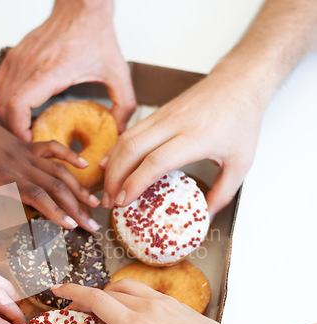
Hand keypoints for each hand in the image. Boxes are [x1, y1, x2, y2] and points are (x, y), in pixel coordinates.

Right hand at [0, 0, 135, 141]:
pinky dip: (6, 103)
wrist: (82, 7)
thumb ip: (124, 105)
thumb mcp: (118, 73)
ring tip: (27, 128)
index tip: (31, 142)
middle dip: (14, 130)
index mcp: (50, 72)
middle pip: (3, 108)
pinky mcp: (14, 56)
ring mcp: (18, 60)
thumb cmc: (97, 37)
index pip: (17, 107)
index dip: (18, 131)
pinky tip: (23, 110)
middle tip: (31, 142)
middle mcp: (28, 65)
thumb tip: (120, 131)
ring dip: (9, 117)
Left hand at [0, 96, 100, 233]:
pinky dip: (70, 155)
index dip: (56, 211)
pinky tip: (85, 166)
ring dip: (79, 187)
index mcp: (3, 177)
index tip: (72, 226)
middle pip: (55, 186)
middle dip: (76, 206)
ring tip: (96, 203)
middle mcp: (20, 164)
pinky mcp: (27, 144)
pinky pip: (53, 148)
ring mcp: (26, 152)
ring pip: (59, 170)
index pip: (37, 195)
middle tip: (93, 225)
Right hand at [52, 279, 240, 323]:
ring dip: (110, 293)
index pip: (96, 299)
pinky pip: (143, 292)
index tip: (57, 290)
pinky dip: (129, 297)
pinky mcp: (174, 303)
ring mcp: (161, 302)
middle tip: (78, 312)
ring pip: (126, 286)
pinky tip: (133, 317)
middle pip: (108, 290)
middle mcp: (146, 306)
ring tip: (103, 311)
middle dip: (88, 297)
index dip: (73, 292)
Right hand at [101, 68, 264, 216]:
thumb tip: (206, 216)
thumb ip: (223, 192)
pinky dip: (116, 150)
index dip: (135, 183)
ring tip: (107, 189)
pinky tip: (109, 165)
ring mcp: (163, 115)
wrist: (240, 81)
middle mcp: (175, 123)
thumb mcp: (241, 162)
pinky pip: (130, 132)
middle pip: (132, 150)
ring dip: (111, 165)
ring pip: (126, 139)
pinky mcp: (157, 112)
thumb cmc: (242, 120)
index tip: (123, 202)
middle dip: (114, 179)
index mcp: (196, 137)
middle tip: (109, 202)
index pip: (156, 162)